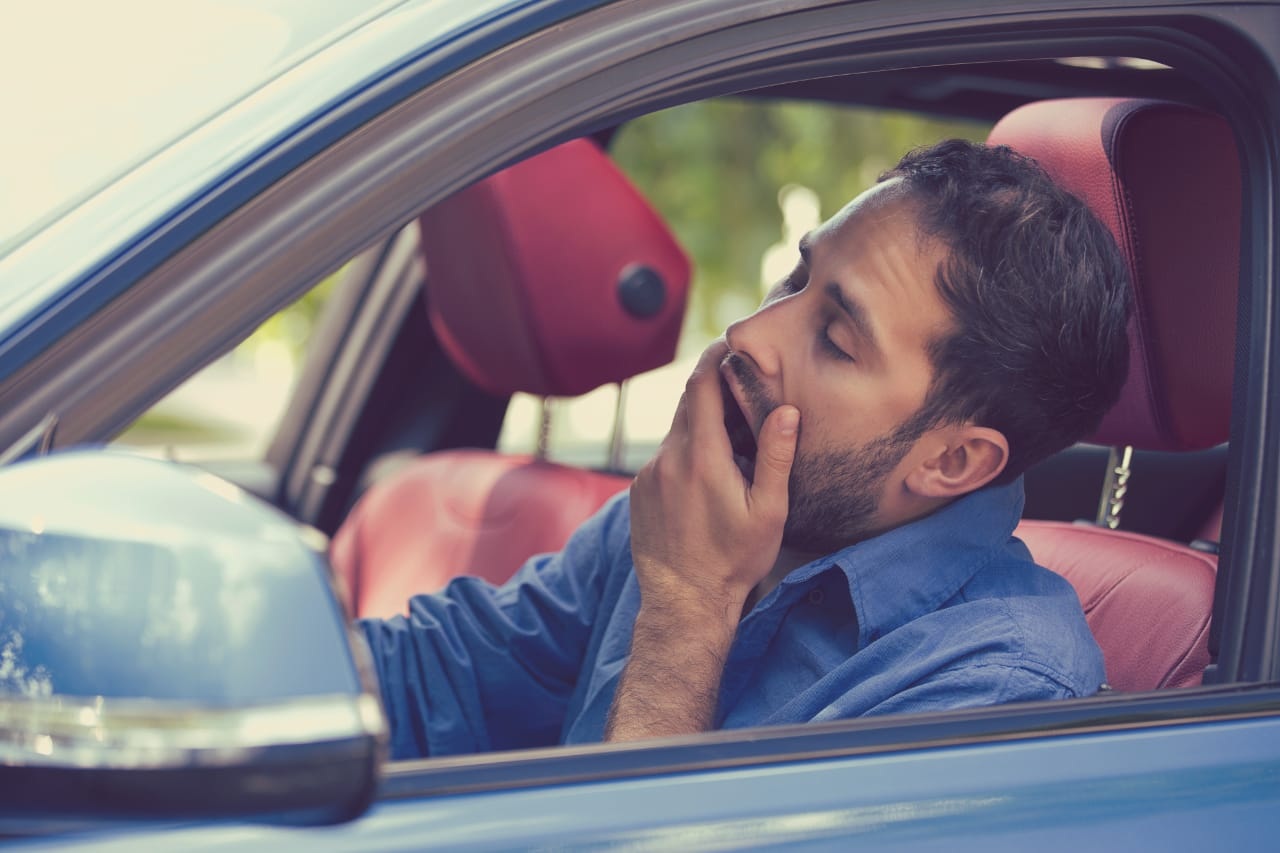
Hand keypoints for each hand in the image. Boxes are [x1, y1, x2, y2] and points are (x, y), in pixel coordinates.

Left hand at [628, 339, 799, 622]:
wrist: (683, 603)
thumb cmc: (733, 560)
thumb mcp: (768, 512)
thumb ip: (777, 457)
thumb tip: (786, 411)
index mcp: (700, 456)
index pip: (701, 386)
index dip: (715, 358)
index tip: (730, 344)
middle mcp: (667, 458)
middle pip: (688, 403)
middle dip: (713, 389)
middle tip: (742, 386)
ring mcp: (648, 474)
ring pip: (676, 431)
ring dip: (701, 424)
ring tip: (732, 438)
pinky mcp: (639, 490)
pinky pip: (664, 456)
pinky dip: (686, 450)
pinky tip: (709, 473)